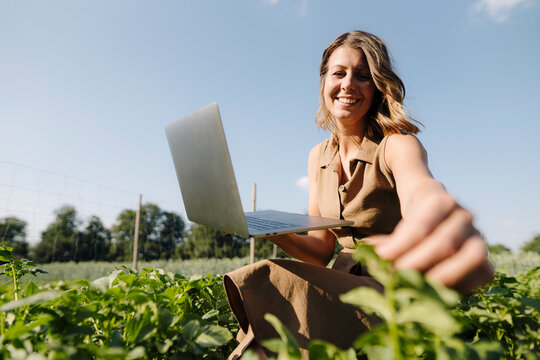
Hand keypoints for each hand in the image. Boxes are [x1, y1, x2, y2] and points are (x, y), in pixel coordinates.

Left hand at [368, 192, 492, 292]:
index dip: (401, 244)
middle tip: (396, 276)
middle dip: (418, 264)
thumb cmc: (415, 223)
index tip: (382, 258)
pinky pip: (482, 273)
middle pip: (446, 242)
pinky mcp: (487, 257)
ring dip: (442, 277)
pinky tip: (436, 291)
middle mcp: (465, 216)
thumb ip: (389, 242)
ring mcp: (480, 236)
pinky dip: (461, 285)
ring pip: (471, 257)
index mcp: (441, 200)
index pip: (422, 225)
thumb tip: (370, 253)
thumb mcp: (401, 226)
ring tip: (416, 287)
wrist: (439, 215)